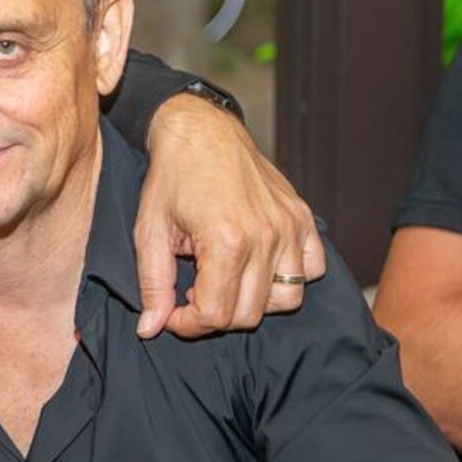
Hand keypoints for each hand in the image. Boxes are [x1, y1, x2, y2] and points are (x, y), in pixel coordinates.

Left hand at [135, 94, 324, 338]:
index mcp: (226, 241)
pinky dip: (288, 277)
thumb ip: (152, 285)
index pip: (216, 315)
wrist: (201, 131)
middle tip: (194, 293)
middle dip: (216, 316)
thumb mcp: (149, 232)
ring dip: (253, 301)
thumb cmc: (172, 177)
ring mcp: (289, 226)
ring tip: (225, 279)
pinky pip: (311, 269)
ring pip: (286, 299)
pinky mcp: (302, 217)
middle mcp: (265, 236)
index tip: (173, 313)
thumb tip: (150, 330)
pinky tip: (257, 265)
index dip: (189, 324)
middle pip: (249, 314)